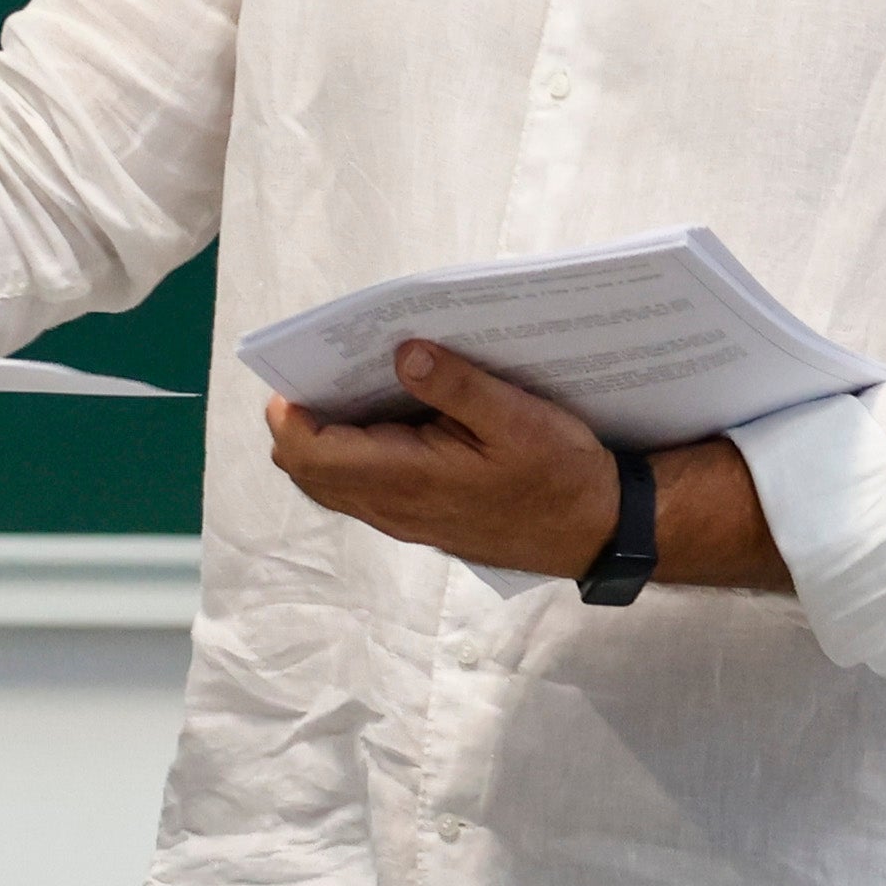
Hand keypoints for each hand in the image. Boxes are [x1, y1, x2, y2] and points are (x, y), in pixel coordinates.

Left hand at [266, 342, 623, 579]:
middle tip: (326, 373)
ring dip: (327, 439)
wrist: (595, 530)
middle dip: (301, 423)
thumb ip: (456, 386)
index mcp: (407, 479)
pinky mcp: (420, 520)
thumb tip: (404, 354)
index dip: (290, 415)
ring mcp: (405, 520)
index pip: (310, 455)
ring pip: (333, 484)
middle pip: (308, 471)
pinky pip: (363, 490)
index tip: (301, 373)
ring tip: (356, 389)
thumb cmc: (561, 474)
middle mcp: (394, 508)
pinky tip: (391, 420)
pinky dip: (355, 455)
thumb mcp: (516, 418)